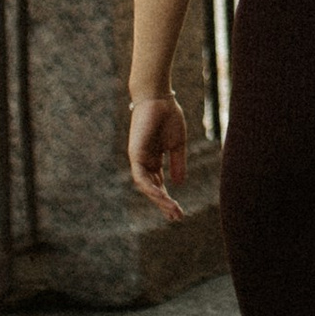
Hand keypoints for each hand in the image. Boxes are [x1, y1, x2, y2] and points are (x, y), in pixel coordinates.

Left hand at [128, 91, 188, 221]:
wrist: (159, 98)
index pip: (159, 184)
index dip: (168, 198)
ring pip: (146, 186)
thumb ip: (177, 163)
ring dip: (159, 199)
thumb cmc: (169, 116)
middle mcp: (144, 162)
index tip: (178, 212)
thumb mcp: (177, 145)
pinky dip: (151, 188)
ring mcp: (138, 159)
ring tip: (172, 209)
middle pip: (153, 189)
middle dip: (164, 204)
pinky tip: (162, 196)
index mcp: (154, 159)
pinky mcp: (135, 154)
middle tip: (176, 217)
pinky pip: (141, 177)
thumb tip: (179, 183)